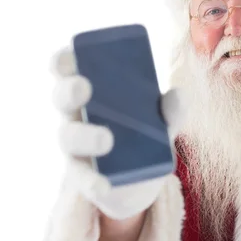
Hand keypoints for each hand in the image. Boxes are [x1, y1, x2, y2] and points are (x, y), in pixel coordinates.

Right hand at [50, 46, 181, 219]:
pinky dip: (93, 181)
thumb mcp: (162, 123)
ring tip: (107, 139)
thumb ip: (171, 110)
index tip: (71, 55)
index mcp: (91, 92)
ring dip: (86, 136)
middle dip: (69, 90)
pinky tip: (104, 185)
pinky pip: (83, 177)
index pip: (68, 69)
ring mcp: (75, 147)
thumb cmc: (145, 137)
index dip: (64, 60)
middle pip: (62, 98)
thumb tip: (178, 95)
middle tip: (84, 87)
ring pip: (68, 137)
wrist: (141, 182)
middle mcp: (76, 115)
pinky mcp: (82, 176)